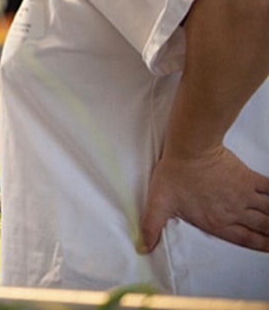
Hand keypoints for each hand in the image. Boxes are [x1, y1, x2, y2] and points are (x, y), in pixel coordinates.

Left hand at [140, 145, 268, 252]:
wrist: (190, 150)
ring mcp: (244, 195)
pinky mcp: (248, 178)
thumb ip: (152, 227)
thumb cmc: (173, 176)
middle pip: (262, 228)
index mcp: (216, 222)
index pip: (244, 239)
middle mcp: (235, 212)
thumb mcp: (158, 204)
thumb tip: (142, 247)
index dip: (260, 246)